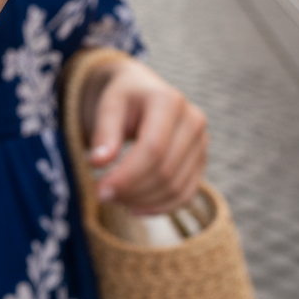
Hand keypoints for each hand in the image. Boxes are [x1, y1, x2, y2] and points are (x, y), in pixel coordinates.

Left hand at [83, 57, 207, 214]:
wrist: (142, 90)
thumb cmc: (122, 97)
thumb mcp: (108, 105)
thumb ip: (104, 132)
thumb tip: (97, 163)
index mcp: (169, 101)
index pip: (153, 149)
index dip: (127, 176)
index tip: (100, 191)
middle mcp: (193, 121)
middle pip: (165, 171)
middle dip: (132, 190)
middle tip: (102, 196)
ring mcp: (201, 143)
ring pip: (176, 187)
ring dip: (144, 201)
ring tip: (115, 199)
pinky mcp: (201, 161)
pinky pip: (186, 194)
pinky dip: (160, 207)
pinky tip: (135, 208)